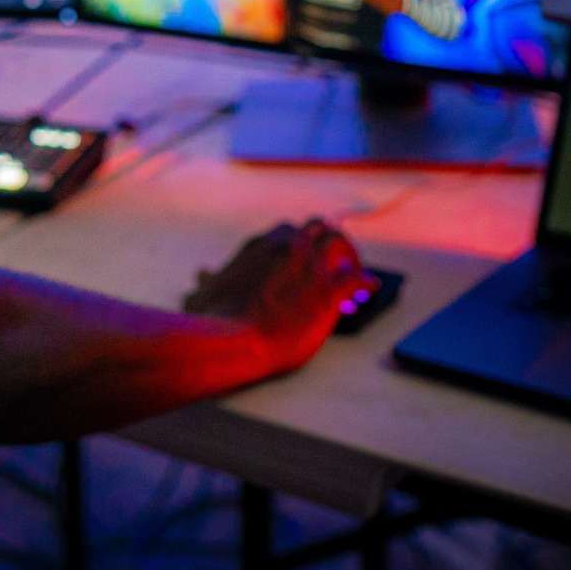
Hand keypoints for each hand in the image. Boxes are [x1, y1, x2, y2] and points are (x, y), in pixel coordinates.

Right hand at [183, 220, 367, 371]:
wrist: (232, 340)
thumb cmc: (215, 321)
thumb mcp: (204, 294)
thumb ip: (207, 282)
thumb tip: (202, 274)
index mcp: (261, 245)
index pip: (288, 231)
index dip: (300, 245)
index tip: (304, 256)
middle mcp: (288, 246)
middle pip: (318, 229)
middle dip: (327, 241)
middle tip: (335, 258)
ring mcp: (310, 265)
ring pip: (339, 243)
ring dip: (348, 255)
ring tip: (353, 270)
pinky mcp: (328, 290)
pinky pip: (356, 277)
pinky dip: (365, 281)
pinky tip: (369, 288)